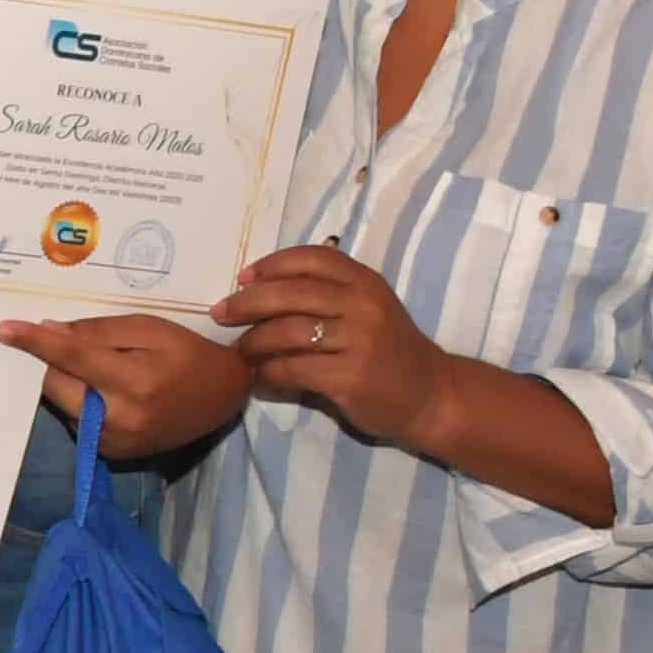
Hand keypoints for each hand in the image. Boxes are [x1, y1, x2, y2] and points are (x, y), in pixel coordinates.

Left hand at [0, 309, 252, 458]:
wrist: (222, 399)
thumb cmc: (188, 354)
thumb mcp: (151, 329)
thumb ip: (100, 331)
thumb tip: (50, 331)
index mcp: (134, 382)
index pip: (71, 357)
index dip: (35, 342)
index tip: (3, 330)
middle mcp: (119, 419)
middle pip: (56, 383)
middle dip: (58, 362)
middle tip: (87, 349)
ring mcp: (113, 443)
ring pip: (61, 403)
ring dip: (70, 383)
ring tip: (108, 373)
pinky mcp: (111, 454)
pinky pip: (75, 419)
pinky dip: (82, 401)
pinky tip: (110, 394)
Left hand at [215, 245, 449, 445]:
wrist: (432, 395)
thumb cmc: (390, 351)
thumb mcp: (368, 310)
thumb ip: (327, 296)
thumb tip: (258, 292)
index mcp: (366, 282)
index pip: (313, 257)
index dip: (272, 264)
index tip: (244, 277)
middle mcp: (364, 305)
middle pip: (291, 292)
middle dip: (248, 302)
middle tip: (220, 313)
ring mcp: (360, 340)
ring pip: (287, 331)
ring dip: (253, 341)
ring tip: (238, 350)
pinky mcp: (351, 376)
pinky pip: (294, 368)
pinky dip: (269, 372)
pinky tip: (259, 376)